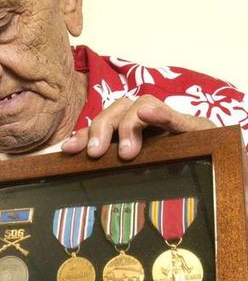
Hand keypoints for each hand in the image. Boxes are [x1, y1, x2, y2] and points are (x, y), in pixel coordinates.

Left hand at [61, 95, 214, 159]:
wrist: (212, 159)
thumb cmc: (170, 166)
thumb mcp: (137, 168)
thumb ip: (112, 166)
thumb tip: (77, 177)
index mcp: (127, 129)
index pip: (100, 125)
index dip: (82, 134)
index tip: (68, 149)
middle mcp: (142, 118)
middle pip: (115, 110)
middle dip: (100, 129)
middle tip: (95, 154)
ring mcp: (165, 119)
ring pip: (140, 104)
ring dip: (128, 125)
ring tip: (126, 152)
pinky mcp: (189, 125)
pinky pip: (172, 115)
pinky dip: (158, 113)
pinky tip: (146, 112)